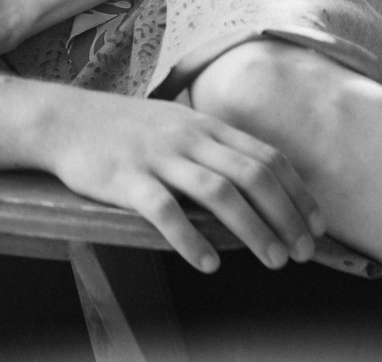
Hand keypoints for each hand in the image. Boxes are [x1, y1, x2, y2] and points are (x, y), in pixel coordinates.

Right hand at [44, 90, 324, 274]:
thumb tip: (257, 180)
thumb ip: (211, 145)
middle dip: (286, 215)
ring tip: (273, 260)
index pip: (265, 155)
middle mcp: (186, 137)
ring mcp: (156, 156)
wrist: (63, 120)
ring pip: (217, 191)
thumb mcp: (173, 122)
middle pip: (251, 174)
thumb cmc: (122, 127)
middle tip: (302, 251)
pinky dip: (190, 238)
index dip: (298, 191)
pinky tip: (208, 262)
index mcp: (202, 124)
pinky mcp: (125, 178)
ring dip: (253, 229)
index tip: (317, 224)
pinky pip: (165, 210)